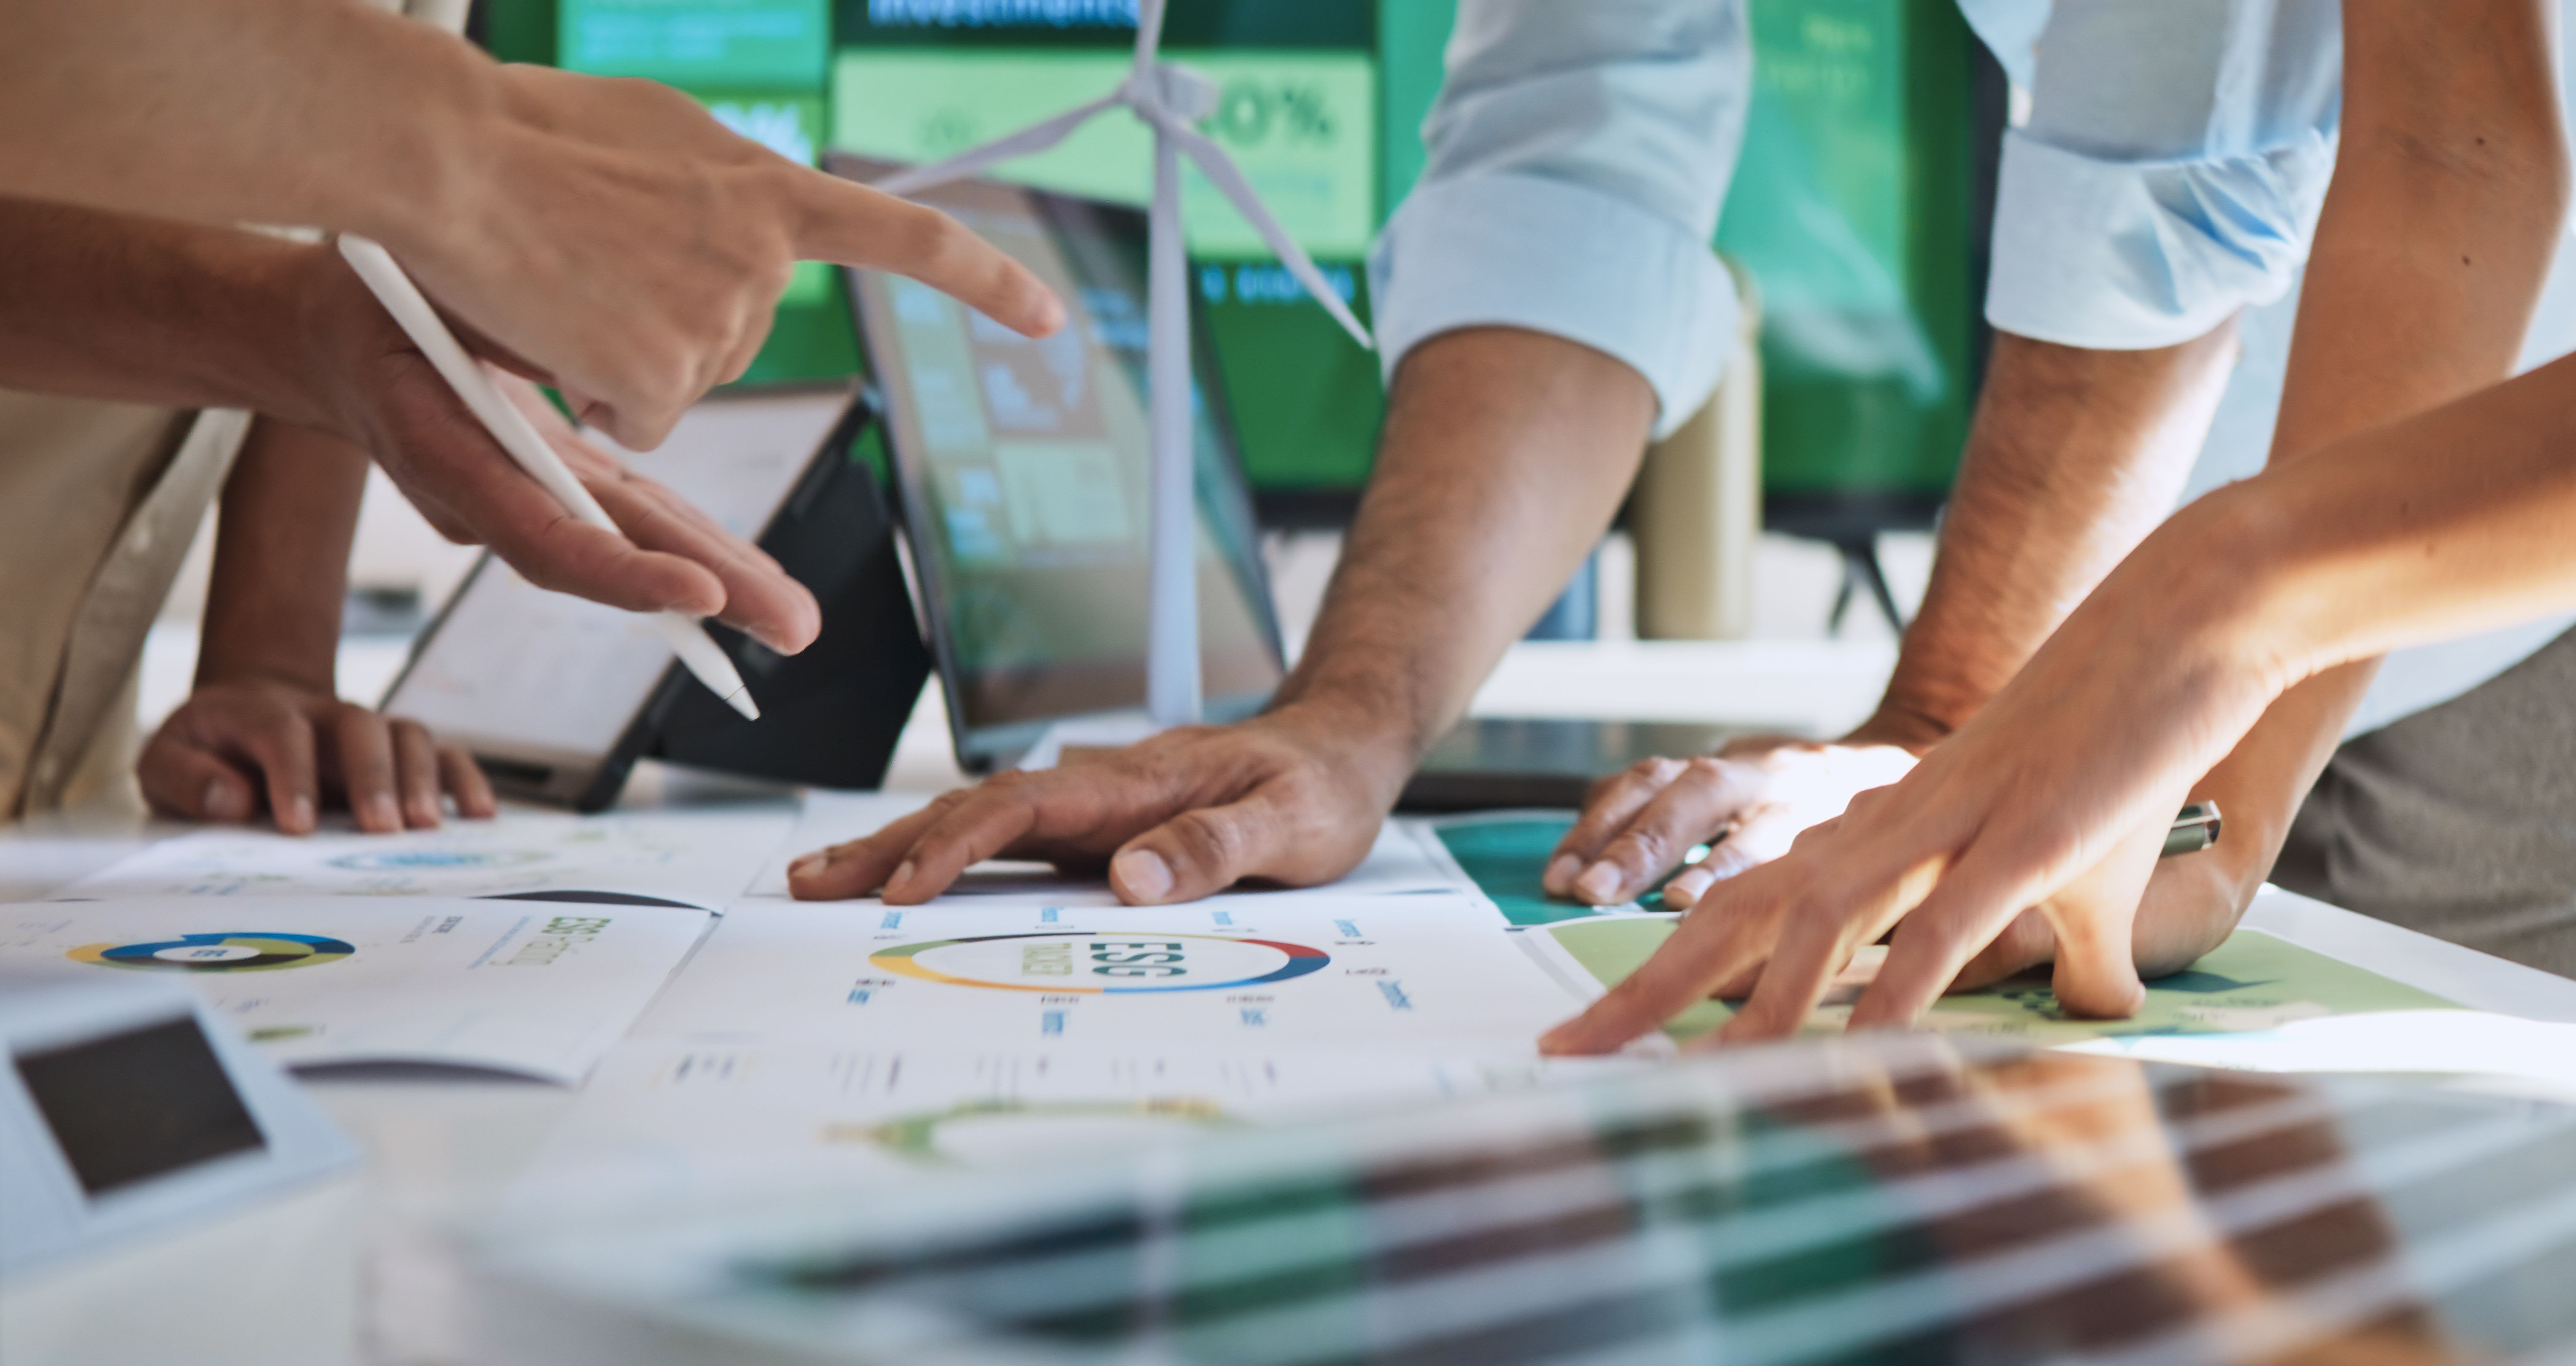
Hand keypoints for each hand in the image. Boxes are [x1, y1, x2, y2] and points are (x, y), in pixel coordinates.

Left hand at [139, 678, 495, 833]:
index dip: (292, 775)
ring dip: (423, 778)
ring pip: (407, 735)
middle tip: (382, 829)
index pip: (281, 732)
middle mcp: (322, 713)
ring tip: (427, 828)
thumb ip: (184, 777)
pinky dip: (465, 778)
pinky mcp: (398, 749)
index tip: (299, 827)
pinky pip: (442, 752)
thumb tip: (232, 799)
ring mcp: (367, 728)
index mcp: (257, 711)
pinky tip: (480, 814)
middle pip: (358, 726)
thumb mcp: (165, 762)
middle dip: (373, 776)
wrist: (250, 715)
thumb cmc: (208, 753)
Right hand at [289, 252, 820, 652]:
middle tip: (794, 628)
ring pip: (633, 543)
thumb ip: (483, 330)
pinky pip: (632, 518)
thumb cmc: (363, 296)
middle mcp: (493, 495)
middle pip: (611, 557)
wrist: (325, 334)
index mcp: (447, 456)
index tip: (700, 593)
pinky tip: (755, 575)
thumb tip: (561, 349)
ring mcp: (528, 493)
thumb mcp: (412, 291)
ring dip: (721, 580)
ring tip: (795, 617)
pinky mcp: (554, 479)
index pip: (545, 539)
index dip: (622, 572)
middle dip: (710, 595)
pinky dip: (694, 544)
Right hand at [385, 65, 1063, 448]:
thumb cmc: (525, 133)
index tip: (1049, 320)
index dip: (983, 281)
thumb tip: (736, 222)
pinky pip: (644, 420)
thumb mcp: (652, 136)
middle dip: (667, 319)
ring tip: (561, 279)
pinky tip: (556, 331)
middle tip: (590, 258)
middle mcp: (763, 259)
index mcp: (768, 191)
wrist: (451, 155)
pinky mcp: (669, 375)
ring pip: (683, 381)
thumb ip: (713, 189)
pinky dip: (598, 394)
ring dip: (622, 352)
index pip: (905, 237)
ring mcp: (721, 320)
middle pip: (734, 334)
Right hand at [788, 705, 1408, 904]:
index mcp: (1135, 783)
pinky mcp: (1095, 827)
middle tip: (812, 883)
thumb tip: (1132, 879)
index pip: (1024, 808)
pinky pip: (1007, 839)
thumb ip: (1216, 848)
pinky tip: (904, 877)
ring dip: (902, 848)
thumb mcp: (1292, 824)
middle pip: (975, 809)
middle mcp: (1099, 787)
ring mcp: (1091, 806)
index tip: (905, 889)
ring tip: (824, 879)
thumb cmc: (1318, 787)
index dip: (958, 847)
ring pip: (979, 820)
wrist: (1338, 747)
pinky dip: (947, 855)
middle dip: (890, 845)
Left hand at [1538, 531, 2288, 1051]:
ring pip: (1819, 923)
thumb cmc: (2122, 754)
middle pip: (1735, 913)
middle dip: (1647, 990)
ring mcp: (1951, 829)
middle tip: (1568, 1052)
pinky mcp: (2029, 839)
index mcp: (1874, 832)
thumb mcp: (2082, 876)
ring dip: (1755, 1007)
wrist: (2180, 627)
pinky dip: (1897, 990)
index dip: (1663, 966)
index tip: (1597, 1028)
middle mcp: (1884, 827)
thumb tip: (2090, 1009)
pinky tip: (1862, 1050)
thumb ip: (2066, 947)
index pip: (1740, 904)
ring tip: (1689, 1078)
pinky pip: (1943, 926)